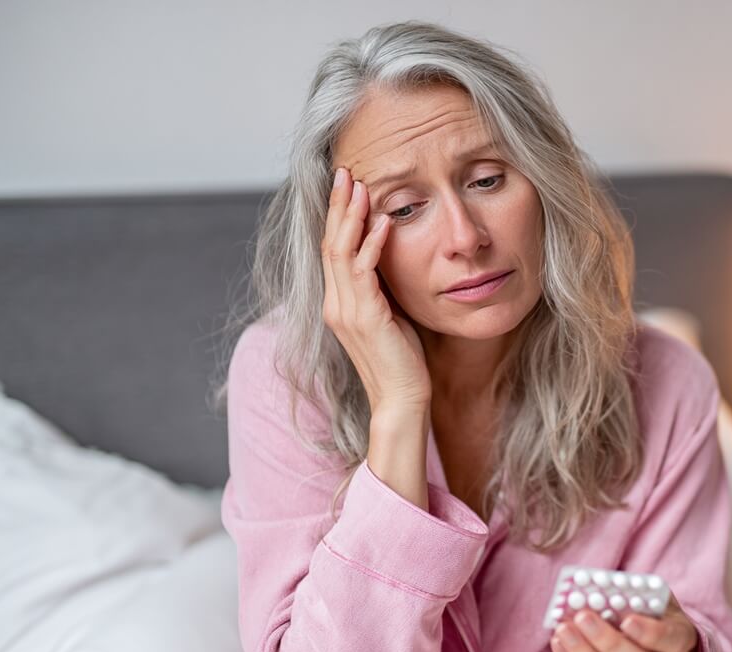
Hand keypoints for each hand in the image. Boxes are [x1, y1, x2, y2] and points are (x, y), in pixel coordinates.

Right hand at [321, 166, 430, 413]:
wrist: (401, 400)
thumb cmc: (401, 360)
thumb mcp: (390, 315)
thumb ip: (383, 288)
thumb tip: (392, 258)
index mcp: (338, 302)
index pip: (331, 249)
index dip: (337, 216)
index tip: (347, 185)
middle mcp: (335, 304)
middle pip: (329, 242)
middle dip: (338, 205)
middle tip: (344, 171)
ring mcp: (346, 311)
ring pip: (340, 251)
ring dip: (351, 216)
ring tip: (360, 185)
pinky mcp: (365, 318)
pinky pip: (363, 272)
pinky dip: (372, 244)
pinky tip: (384, 222)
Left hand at [550, 594, 699, 651]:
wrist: (657, 645)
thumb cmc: (652, 614)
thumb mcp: (655, 598)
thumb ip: (636, 594)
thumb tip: (601, 587)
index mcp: (679, 640)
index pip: (671, 640)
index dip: (651, 634)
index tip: (627, 620)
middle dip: (610, 643)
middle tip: (584, 617)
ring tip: (563, 628)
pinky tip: (559, 642)